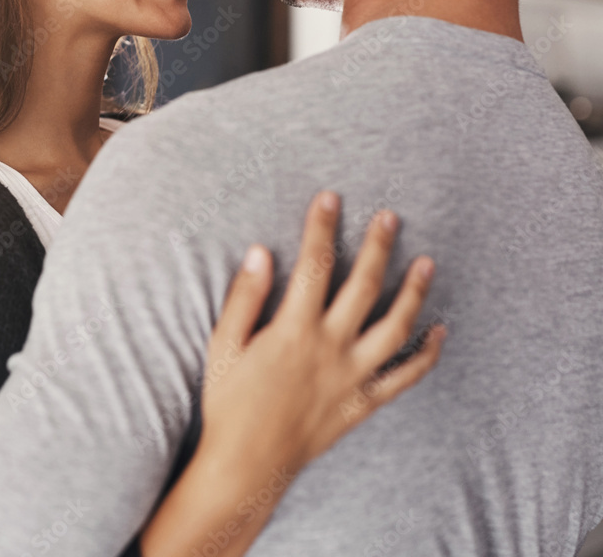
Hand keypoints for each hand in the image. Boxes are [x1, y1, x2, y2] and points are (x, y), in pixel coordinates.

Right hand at [198, 191, 444, 498]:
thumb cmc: (230, 402)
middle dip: (378, 247)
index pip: (314, 265)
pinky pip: (404, 377)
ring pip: (394, 327)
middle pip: (364, 286)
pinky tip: (439, 331)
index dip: (322, 227)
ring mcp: (352, 377)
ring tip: (427, 262)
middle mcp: (330, 348)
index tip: (330, 199)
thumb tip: (260, 252)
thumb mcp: (223, 344)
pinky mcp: (362, 403)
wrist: (246, 465)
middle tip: (391, 217)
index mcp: (294, 329)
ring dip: (413, 292)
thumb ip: (244, 297)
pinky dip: (426, 354)